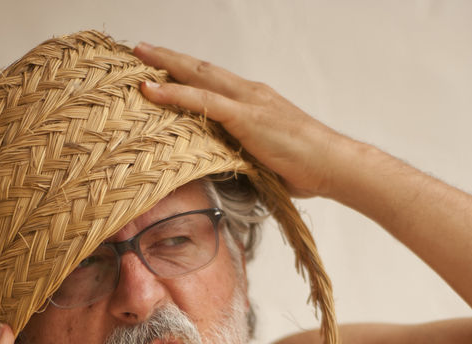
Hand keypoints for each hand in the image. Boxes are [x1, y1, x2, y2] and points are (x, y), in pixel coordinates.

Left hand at [134, 43, 349, 198]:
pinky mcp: (247, 117)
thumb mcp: (265, 158)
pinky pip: (204, 101)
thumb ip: (243, 153)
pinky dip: (176, 94)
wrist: (331, 164)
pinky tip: (152, 90)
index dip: (186, 72)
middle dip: (169, 58)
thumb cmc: (304, 166)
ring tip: (140, 57)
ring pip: (199, 76)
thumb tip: (224, 166)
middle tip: (141, 48)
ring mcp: (249, 102)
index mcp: (254, 101)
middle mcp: (250, 93)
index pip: (213, 80)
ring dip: (167, 65)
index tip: (161, 67)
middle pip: (201, 69)